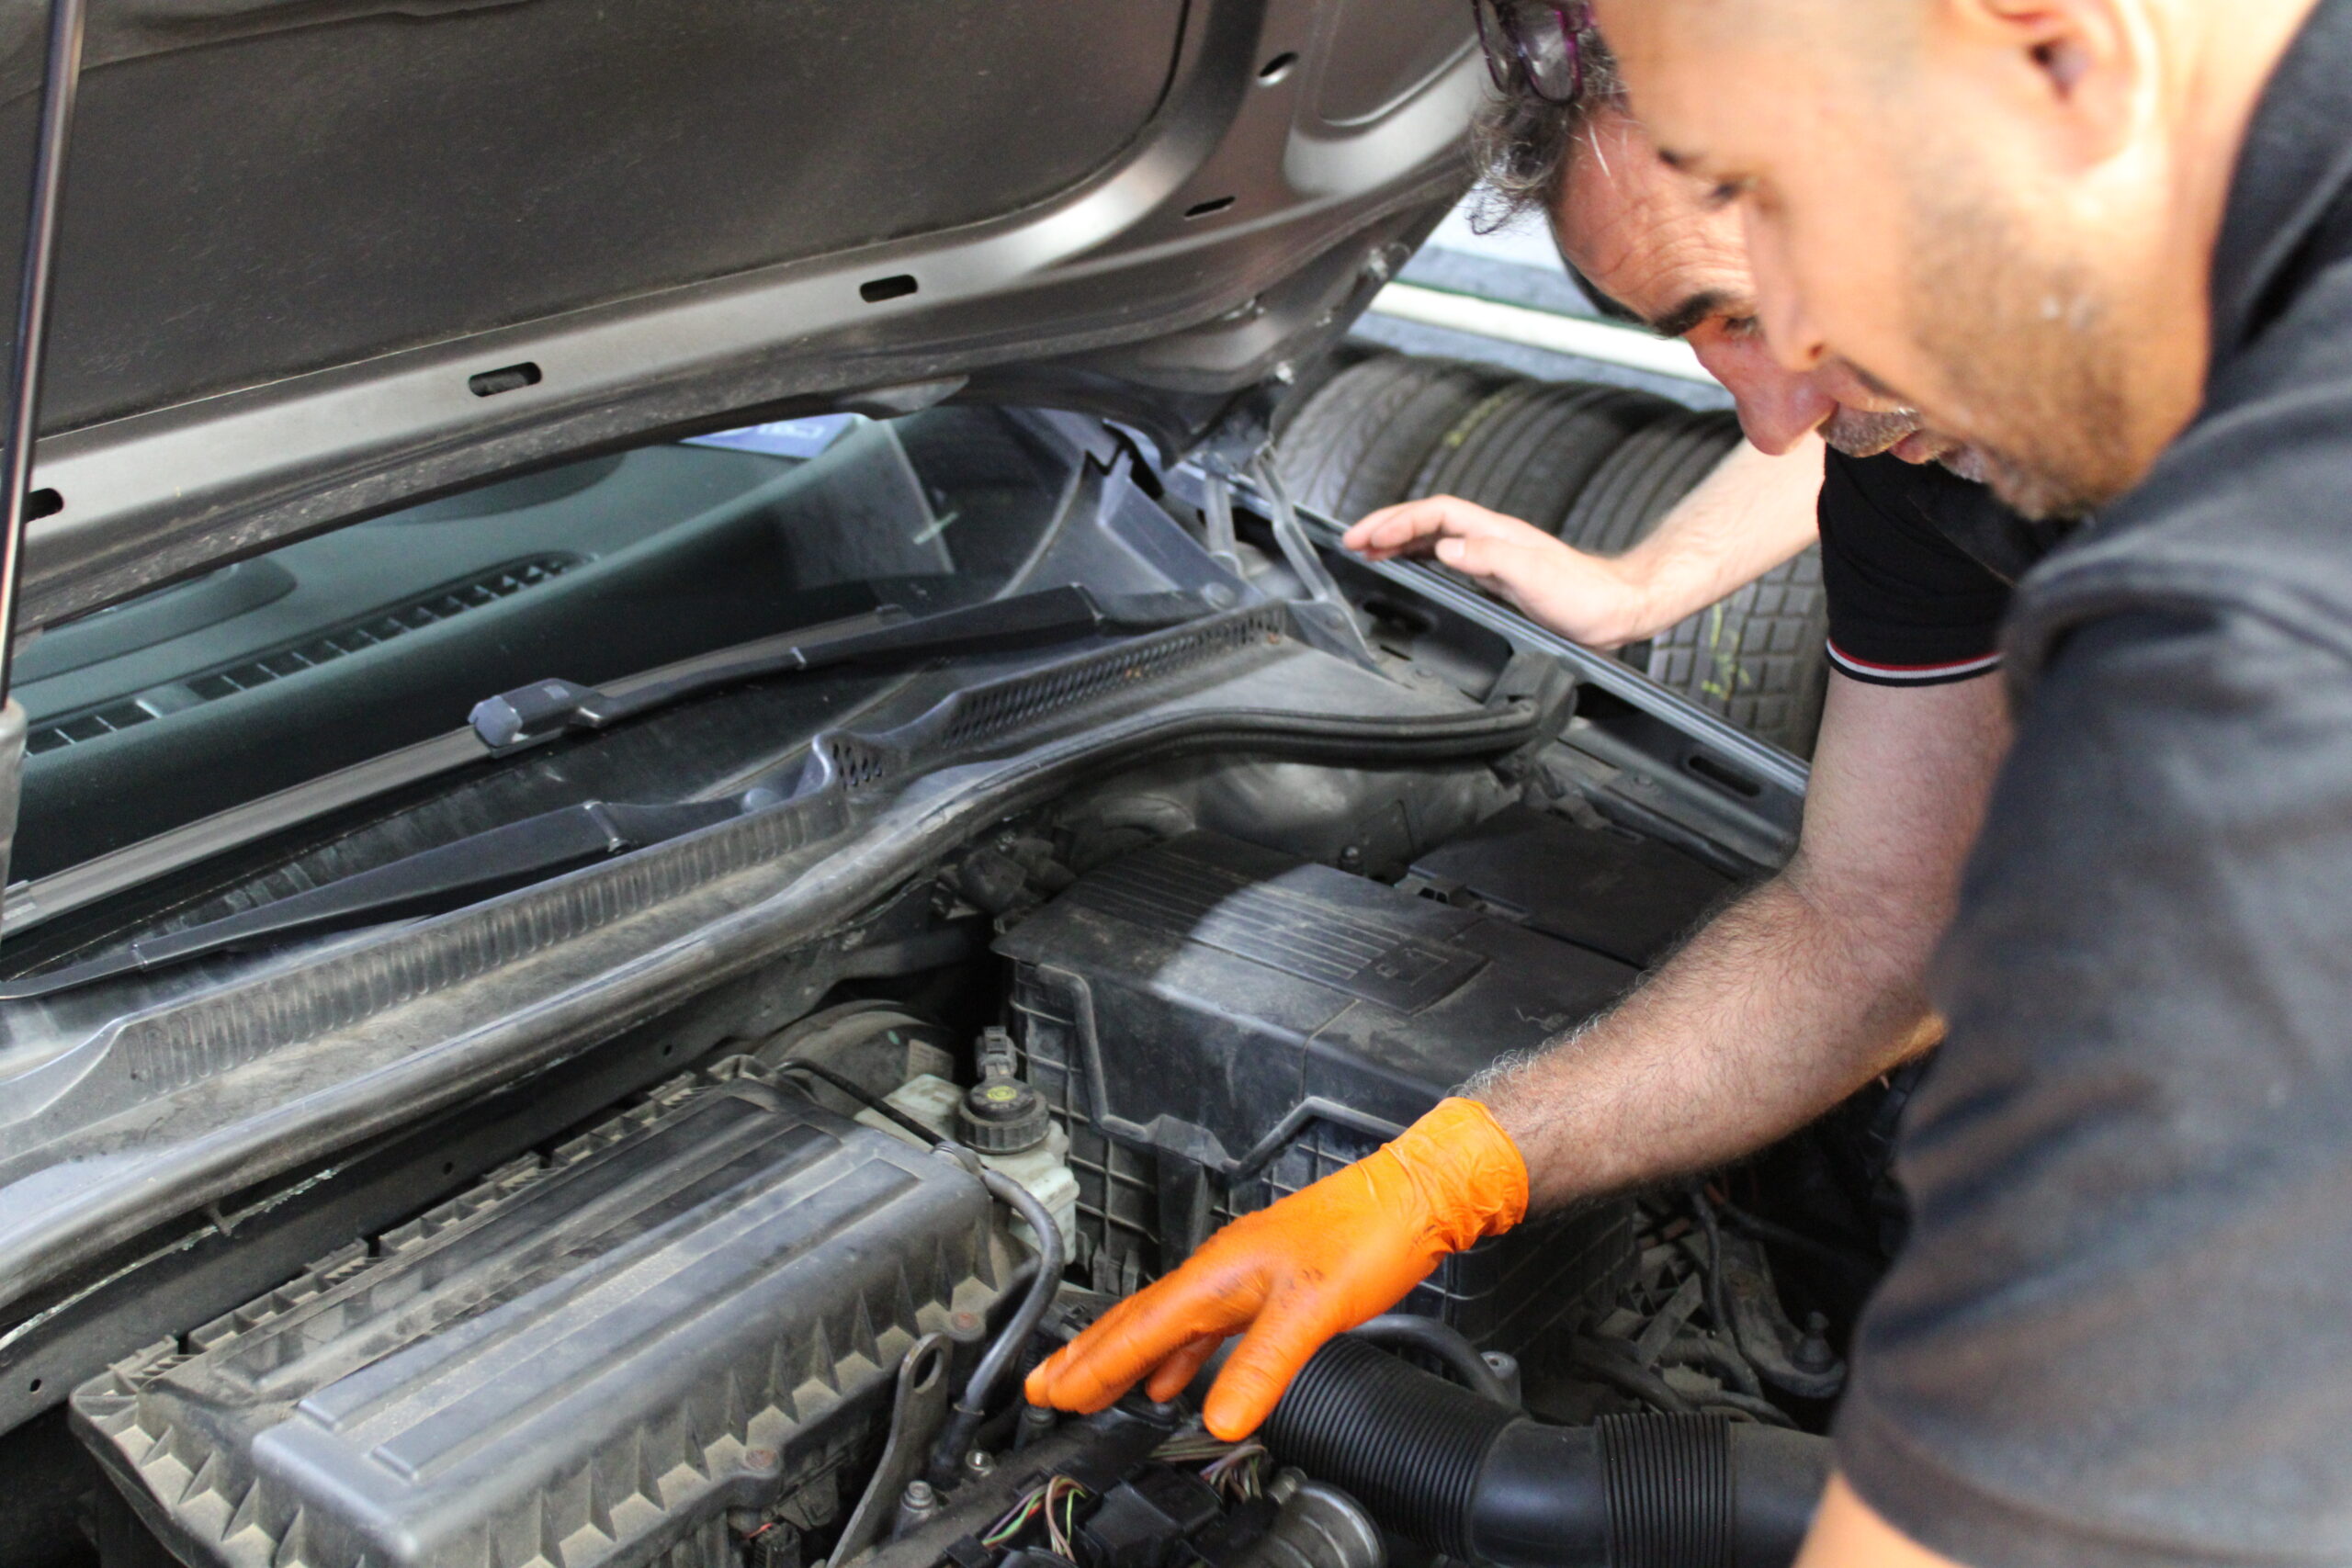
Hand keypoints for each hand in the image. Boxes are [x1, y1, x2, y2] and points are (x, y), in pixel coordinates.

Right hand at [1023, 1098, 1528, 1439]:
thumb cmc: (1368, 1233)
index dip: (1094, 1365)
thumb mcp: (1315, 1308)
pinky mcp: (1267, 1285)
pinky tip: (1175, 1378)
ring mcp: (1242, 1276)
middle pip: (1138, 1322)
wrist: (1415, 1197)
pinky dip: (1176, 1357)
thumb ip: (1263, 1365)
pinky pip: (1201, 1327)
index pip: (1140, 1328)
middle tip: (1044, 1387)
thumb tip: (1219, 1419)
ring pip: (1166, 1326)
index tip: (1052, 1390)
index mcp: (1218, 1273)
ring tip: (1092, 1386)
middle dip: (1088, 1359)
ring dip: (1126, 1358)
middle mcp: (1221, 1271)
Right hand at [1342, 496, 1653, 648]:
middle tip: (1351, 541)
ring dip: (1398, 541)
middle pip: (1428, 521)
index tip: (1367, 537)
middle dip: (1387, 526)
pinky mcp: (1497, 579)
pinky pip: (1445, 560)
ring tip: (1367, 550)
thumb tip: (1445, 548)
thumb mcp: (1535, 575)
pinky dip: (1419, 559)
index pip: (1435, 515)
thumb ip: (1489, 558)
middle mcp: (1491, 540)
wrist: (1618, 612)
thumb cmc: (1586, 597)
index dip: (1398, 521)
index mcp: (1495, 534)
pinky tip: (1409, 568)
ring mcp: (1493, 558)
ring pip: (1434, 539)